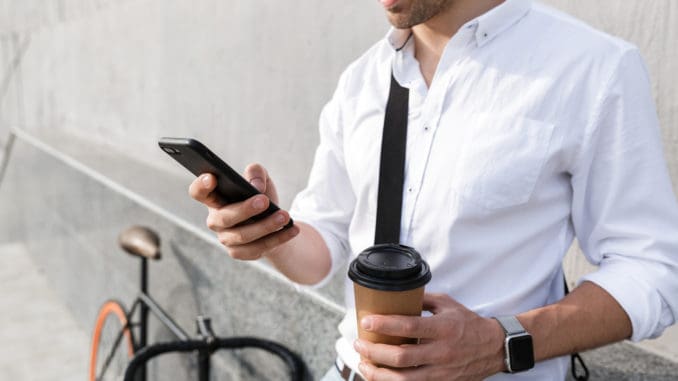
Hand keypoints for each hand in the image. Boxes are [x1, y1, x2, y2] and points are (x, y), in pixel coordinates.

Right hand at [188, 163, 298, 259]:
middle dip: (245, 210)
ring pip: (243, 235)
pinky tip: (292, 229)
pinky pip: (258, 248)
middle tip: (264, 201)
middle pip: (224, 217)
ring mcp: (226, 238)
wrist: (274, 223)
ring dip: (266, 226)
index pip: (199, 192)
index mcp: (215, 198)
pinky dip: (277, 238)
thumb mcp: (261, 179)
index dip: (201, 186)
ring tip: (285, 216)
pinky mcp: (240, 252)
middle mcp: (216, 220)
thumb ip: (256, 173)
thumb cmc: (262, 196)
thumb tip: (256, 187)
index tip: (212, 177)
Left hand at [354, 293, 505, 380]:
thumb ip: (423, 299)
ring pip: (404, 379)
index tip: (366, 321)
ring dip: (378, 374)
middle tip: (359, 344)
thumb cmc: (468, 323)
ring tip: (363, 364)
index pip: (408, 326)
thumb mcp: (447, 304)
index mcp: (442, 328)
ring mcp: (441, 371)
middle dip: (374, 352)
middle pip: (401, 357)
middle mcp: (441, 351)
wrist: (494, 348)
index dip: (384, 324)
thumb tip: (396, 294)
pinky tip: (380, 376)